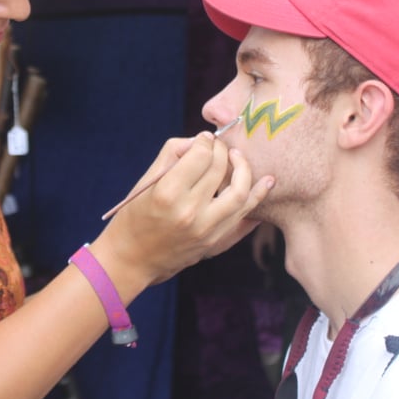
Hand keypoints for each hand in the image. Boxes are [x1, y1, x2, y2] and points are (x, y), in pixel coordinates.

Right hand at [94, 132, 273, 288]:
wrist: (132, 259)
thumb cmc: (134, 215)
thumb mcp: (146, 181)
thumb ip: (173, 154)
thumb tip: (200, 140)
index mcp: (168, 193)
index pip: (201, 155)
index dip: (205, 141)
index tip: (204, 139)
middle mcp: (190, 212)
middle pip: (221, 169)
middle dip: (223, 150)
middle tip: (219, 146)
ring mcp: (206, 231)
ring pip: (241, 193)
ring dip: (244, 170)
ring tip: (238, 159)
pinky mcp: (215, 243)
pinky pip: (244, 218)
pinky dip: (257, 198)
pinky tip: (266, 183)